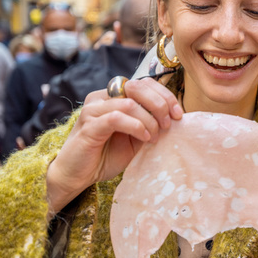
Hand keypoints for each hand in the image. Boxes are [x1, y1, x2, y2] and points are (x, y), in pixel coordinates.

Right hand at [46, 77, 182, 217]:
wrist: (78, 175)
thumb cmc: (107, 155)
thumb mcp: (136, 137)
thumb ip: (150, 123)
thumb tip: (175, 116)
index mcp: (114, 96)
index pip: (144, 83)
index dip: (165, 95)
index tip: (179, 114)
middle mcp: (102, 97)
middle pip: (138, 86)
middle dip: (160, 104)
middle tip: (168, 124)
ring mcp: (94, 110)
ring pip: (130, 103)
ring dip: (149, 119)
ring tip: (155, 136)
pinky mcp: (89, 125)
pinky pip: (117, 118)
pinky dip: (136, 126)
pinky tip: (145, 137)